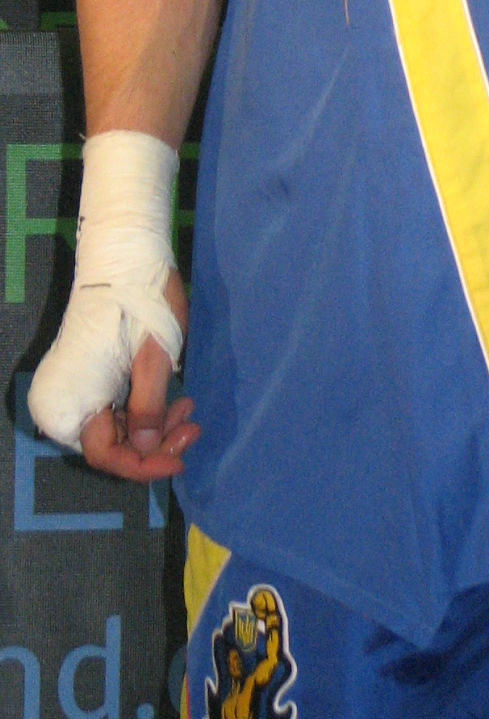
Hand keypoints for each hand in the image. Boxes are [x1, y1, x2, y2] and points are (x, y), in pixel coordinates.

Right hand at [78, 267, 198, 481]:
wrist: (125, 255)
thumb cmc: (141, 299)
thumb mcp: (153, 355)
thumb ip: (147, 406)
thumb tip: (144, 448)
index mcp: (74, 398)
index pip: (105, 454)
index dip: (142, 463)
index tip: (179, 458)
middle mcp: (65, 401)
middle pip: (111, 443)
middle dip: (154, 441)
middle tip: (192, 425)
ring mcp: (76, 388)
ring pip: (116, 428)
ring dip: (153, 426)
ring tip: (187, 408)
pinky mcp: (88, 376)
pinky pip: (114, 408)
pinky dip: (144, 410)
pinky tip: (172, 401)